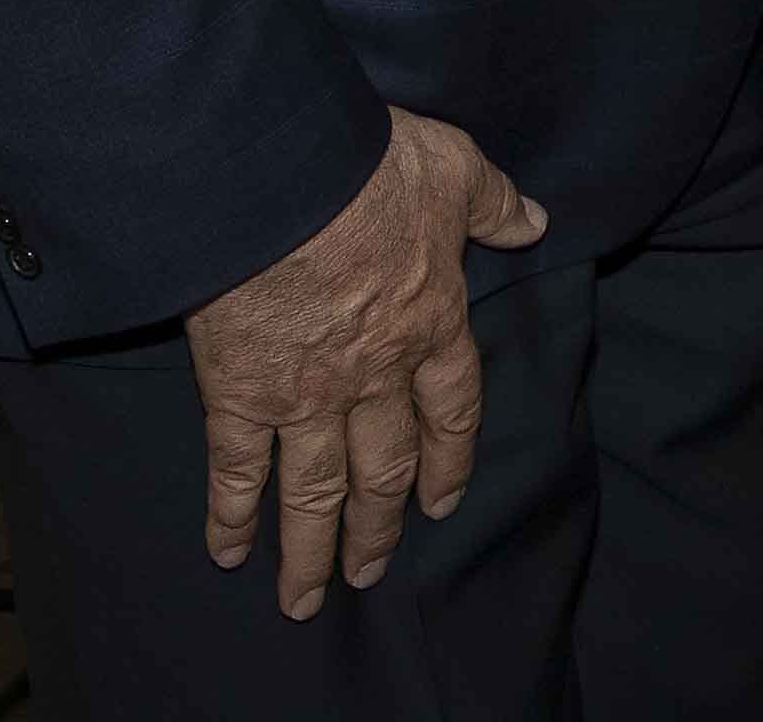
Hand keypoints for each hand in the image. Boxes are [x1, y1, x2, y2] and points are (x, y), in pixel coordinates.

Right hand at [181, 109, 547, 617]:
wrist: (279, 180)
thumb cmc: (370, 167)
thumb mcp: (455, 169)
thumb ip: (495, 203)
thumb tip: (534, 221)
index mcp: (430, 323)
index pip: (452, 410)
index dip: (450, 459)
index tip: (444, 501)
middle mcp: (375, 375)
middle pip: (384, 468)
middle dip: (379, 525)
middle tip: (371, 570)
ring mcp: (306, 394)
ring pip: (316, 489)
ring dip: (314, 547)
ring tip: (310, 596)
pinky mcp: (239, 395)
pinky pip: (236, 469)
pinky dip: (230, 515)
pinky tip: (228, 552)